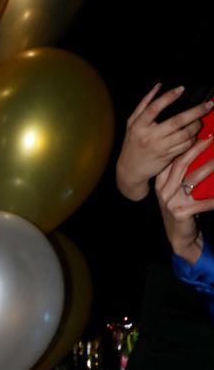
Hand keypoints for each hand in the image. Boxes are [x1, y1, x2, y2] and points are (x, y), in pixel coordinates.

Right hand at [117, 84, 212, 201]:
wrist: (130, 170)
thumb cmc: (132, 144)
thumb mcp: (131, 124)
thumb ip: (143, 105)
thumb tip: (158, 87)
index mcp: (138, 126)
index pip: (154, 108)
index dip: (168, 97)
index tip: (181, 89)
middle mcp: (149, 137)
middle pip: (177, 121)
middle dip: (196, 112)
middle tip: (208, 105)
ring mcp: (159, 148)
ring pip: (185, 134)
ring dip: (196, 126)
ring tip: (200, 121)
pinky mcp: (167, 157)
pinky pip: (185, 146)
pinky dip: (192, 139)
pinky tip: (194, 134)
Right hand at [154, 138, 213, 261]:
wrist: (178, 236)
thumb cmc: (181, 209)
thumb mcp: (175, 191)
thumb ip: (180, 175)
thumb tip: (198, 151)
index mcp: (161, 182)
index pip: (172, 160)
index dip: (186, 145)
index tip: (200, 133)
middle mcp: (164, 190)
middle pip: (181, 164)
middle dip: (197, 149)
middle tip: (212, 138)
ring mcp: (171, 202)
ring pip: (193, 179)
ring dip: (209, 167)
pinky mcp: (181, 213)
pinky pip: (202, 202)